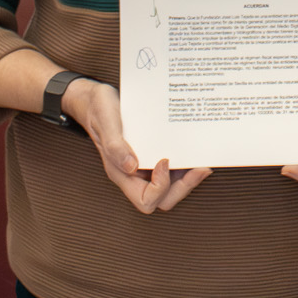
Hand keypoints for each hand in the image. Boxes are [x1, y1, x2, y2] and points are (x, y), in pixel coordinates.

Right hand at [66, 78, 212, 213]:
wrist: (94, 98)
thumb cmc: (98, 109)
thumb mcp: (106, 122)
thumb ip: (115, 146)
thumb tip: (132, 167)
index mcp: (121, 173)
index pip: (145, 200)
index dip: (160, 187)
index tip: (164, 160)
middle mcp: (135, 174)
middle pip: (163, 198)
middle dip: (185, 186)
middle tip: (200, 167)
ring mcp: (145, 165)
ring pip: (172, 185)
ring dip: (189, 176)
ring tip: (203, 158)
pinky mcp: (153, 152)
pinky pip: (173, 167)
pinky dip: (186, 161)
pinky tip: (195, 147)